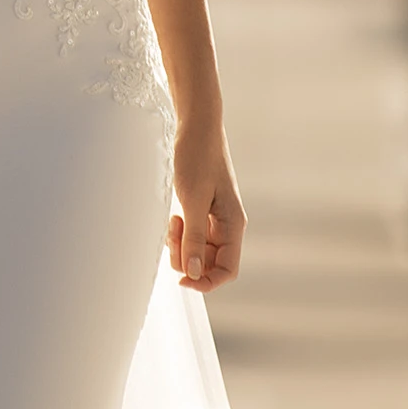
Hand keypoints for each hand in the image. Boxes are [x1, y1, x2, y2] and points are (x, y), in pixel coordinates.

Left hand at [168, 112, 246, 293]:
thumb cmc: (197, 157)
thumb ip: (194, 238)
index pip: (228, 270)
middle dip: (188, 257)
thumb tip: (194, 273)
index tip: (182, 280)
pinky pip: (192, 235)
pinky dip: (180, 232)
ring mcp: (215, 219)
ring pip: (198, 251)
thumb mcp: (192, 200)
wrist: (196, 126)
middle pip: (209, 263)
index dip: (206, 282)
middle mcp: (228, 225)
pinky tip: (174, 216)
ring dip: (182, 243)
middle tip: (173, 235)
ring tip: (173, 220)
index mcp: (233, 224)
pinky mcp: (202, 211)